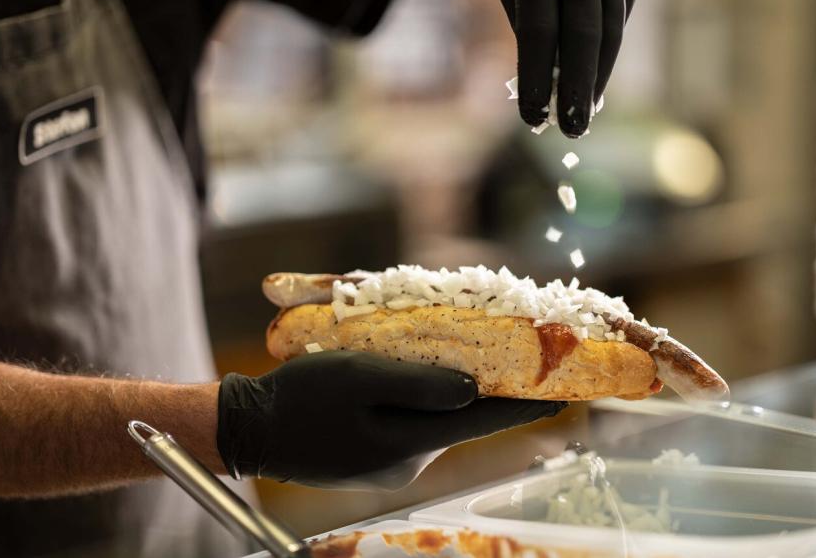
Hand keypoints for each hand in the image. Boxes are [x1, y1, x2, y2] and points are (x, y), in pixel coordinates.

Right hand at [216, 351, 565, 488]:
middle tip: (516, 353)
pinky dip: (424, 398)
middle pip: (464, 418)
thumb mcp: (358, 377)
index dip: (527, 402)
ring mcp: (392, 462)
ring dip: (453, 390)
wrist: (250, 430)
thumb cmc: (301, 398)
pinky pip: (412, 423)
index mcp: (411, 442)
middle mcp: (410, 460)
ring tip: (468, 353)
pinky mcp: (375, 456)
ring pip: (436, 419)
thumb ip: (418, 385)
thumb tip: (474, 388)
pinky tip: (417, 375)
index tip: (565, 390)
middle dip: (491, 388)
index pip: (485, 419)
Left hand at [496, 0, 646, 136]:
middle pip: (586, 36)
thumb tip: (547, 82)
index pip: (540, 30)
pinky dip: (607, 49)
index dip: (537, 77)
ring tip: (582, 112)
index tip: (532, 115)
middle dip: (578, 88)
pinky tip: (595, 75)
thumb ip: (530, 21)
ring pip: (611, 32)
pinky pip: (621, 17)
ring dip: (598, 77)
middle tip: (572, 129)